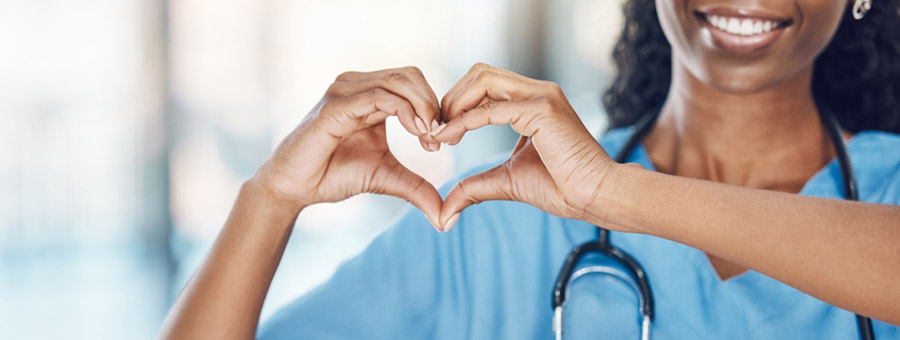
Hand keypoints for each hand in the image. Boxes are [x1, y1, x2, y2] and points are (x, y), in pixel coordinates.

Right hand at [255, 66, 444, 229]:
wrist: (295, 187)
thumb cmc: (334, 175)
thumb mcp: (386, 178)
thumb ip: (416, 188)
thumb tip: (445, 218)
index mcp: (369, 94)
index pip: (412, 82)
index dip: (434, 106)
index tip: (442, 140)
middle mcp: (357, 85)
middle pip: (410, 75)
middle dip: (432, 104)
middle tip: (440, 137)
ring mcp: (344, 92)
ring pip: (398, 81)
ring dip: (423, 107)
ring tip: (430, 136)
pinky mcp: (335, 106)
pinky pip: (379, 96)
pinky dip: (404, 111)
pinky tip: (416, 131)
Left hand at [433, 63, 615, 230]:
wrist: (595, 197)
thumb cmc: (562, 188)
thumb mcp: (507, 182)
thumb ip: (475, 187)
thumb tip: (445, 211)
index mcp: (531, 102)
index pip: (483, 85)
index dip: (455, 105)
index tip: (438, 135)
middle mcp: (537, 91)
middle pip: (479, 74)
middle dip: (451, 99)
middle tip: (435, 132)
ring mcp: (541, 96)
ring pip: (483, 80)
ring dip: (455, 104)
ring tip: (441, 133)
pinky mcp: (542, 110)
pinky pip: (491, 108)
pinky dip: (465, 121)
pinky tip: (449, 137)